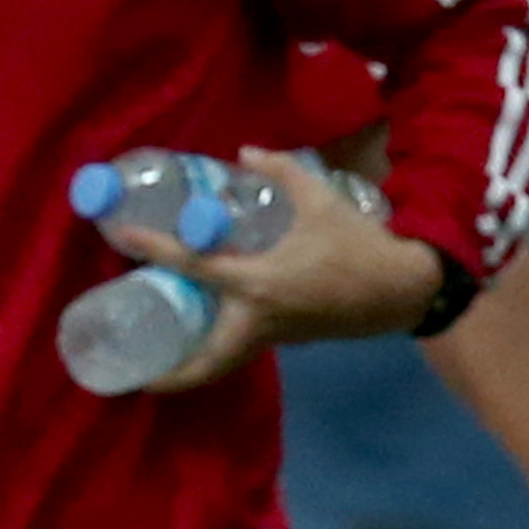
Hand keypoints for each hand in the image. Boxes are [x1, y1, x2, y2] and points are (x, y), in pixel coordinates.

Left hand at [98, 147, 447, 391]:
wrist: (406, 288)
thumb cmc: (361, 245)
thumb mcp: (321, 199)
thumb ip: (281, 171)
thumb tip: (246, 152)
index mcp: (259, 283)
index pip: (194, 266)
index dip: (155, 250)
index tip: (123, 240)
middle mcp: (259, 319)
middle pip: (207, 360)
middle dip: (173, 376)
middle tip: (136, 374)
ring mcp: (276, 336)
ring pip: (226, 362)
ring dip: (194, 370)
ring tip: (159, 367)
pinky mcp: (290, 340)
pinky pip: (244, 351)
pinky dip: (219, 352)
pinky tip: (203, 336)